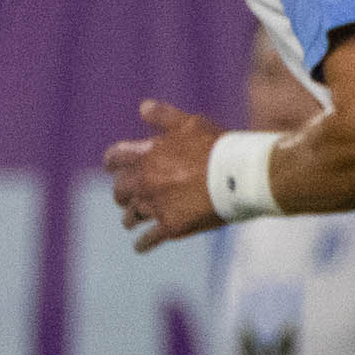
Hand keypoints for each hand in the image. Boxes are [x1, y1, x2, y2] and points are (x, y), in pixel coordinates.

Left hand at [103, 98, 223, 244]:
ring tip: (131, 221)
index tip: (112, 167)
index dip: (113, 163)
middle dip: (122, 193)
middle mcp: (145, 181)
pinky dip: (143, 244)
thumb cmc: (219, 146)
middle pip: (120, 190)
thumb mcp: (191, 124)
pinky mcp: (171, 226)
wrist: (242, 175)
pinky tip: (141, 246)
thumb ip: (165, 116)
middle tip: (124, 197)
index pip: (115, 159)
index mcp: (146, 155)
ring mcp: (156, 205)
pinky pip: (149, 239)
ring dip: (130, 218)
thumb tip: (143, 107)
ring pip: (131, 216)